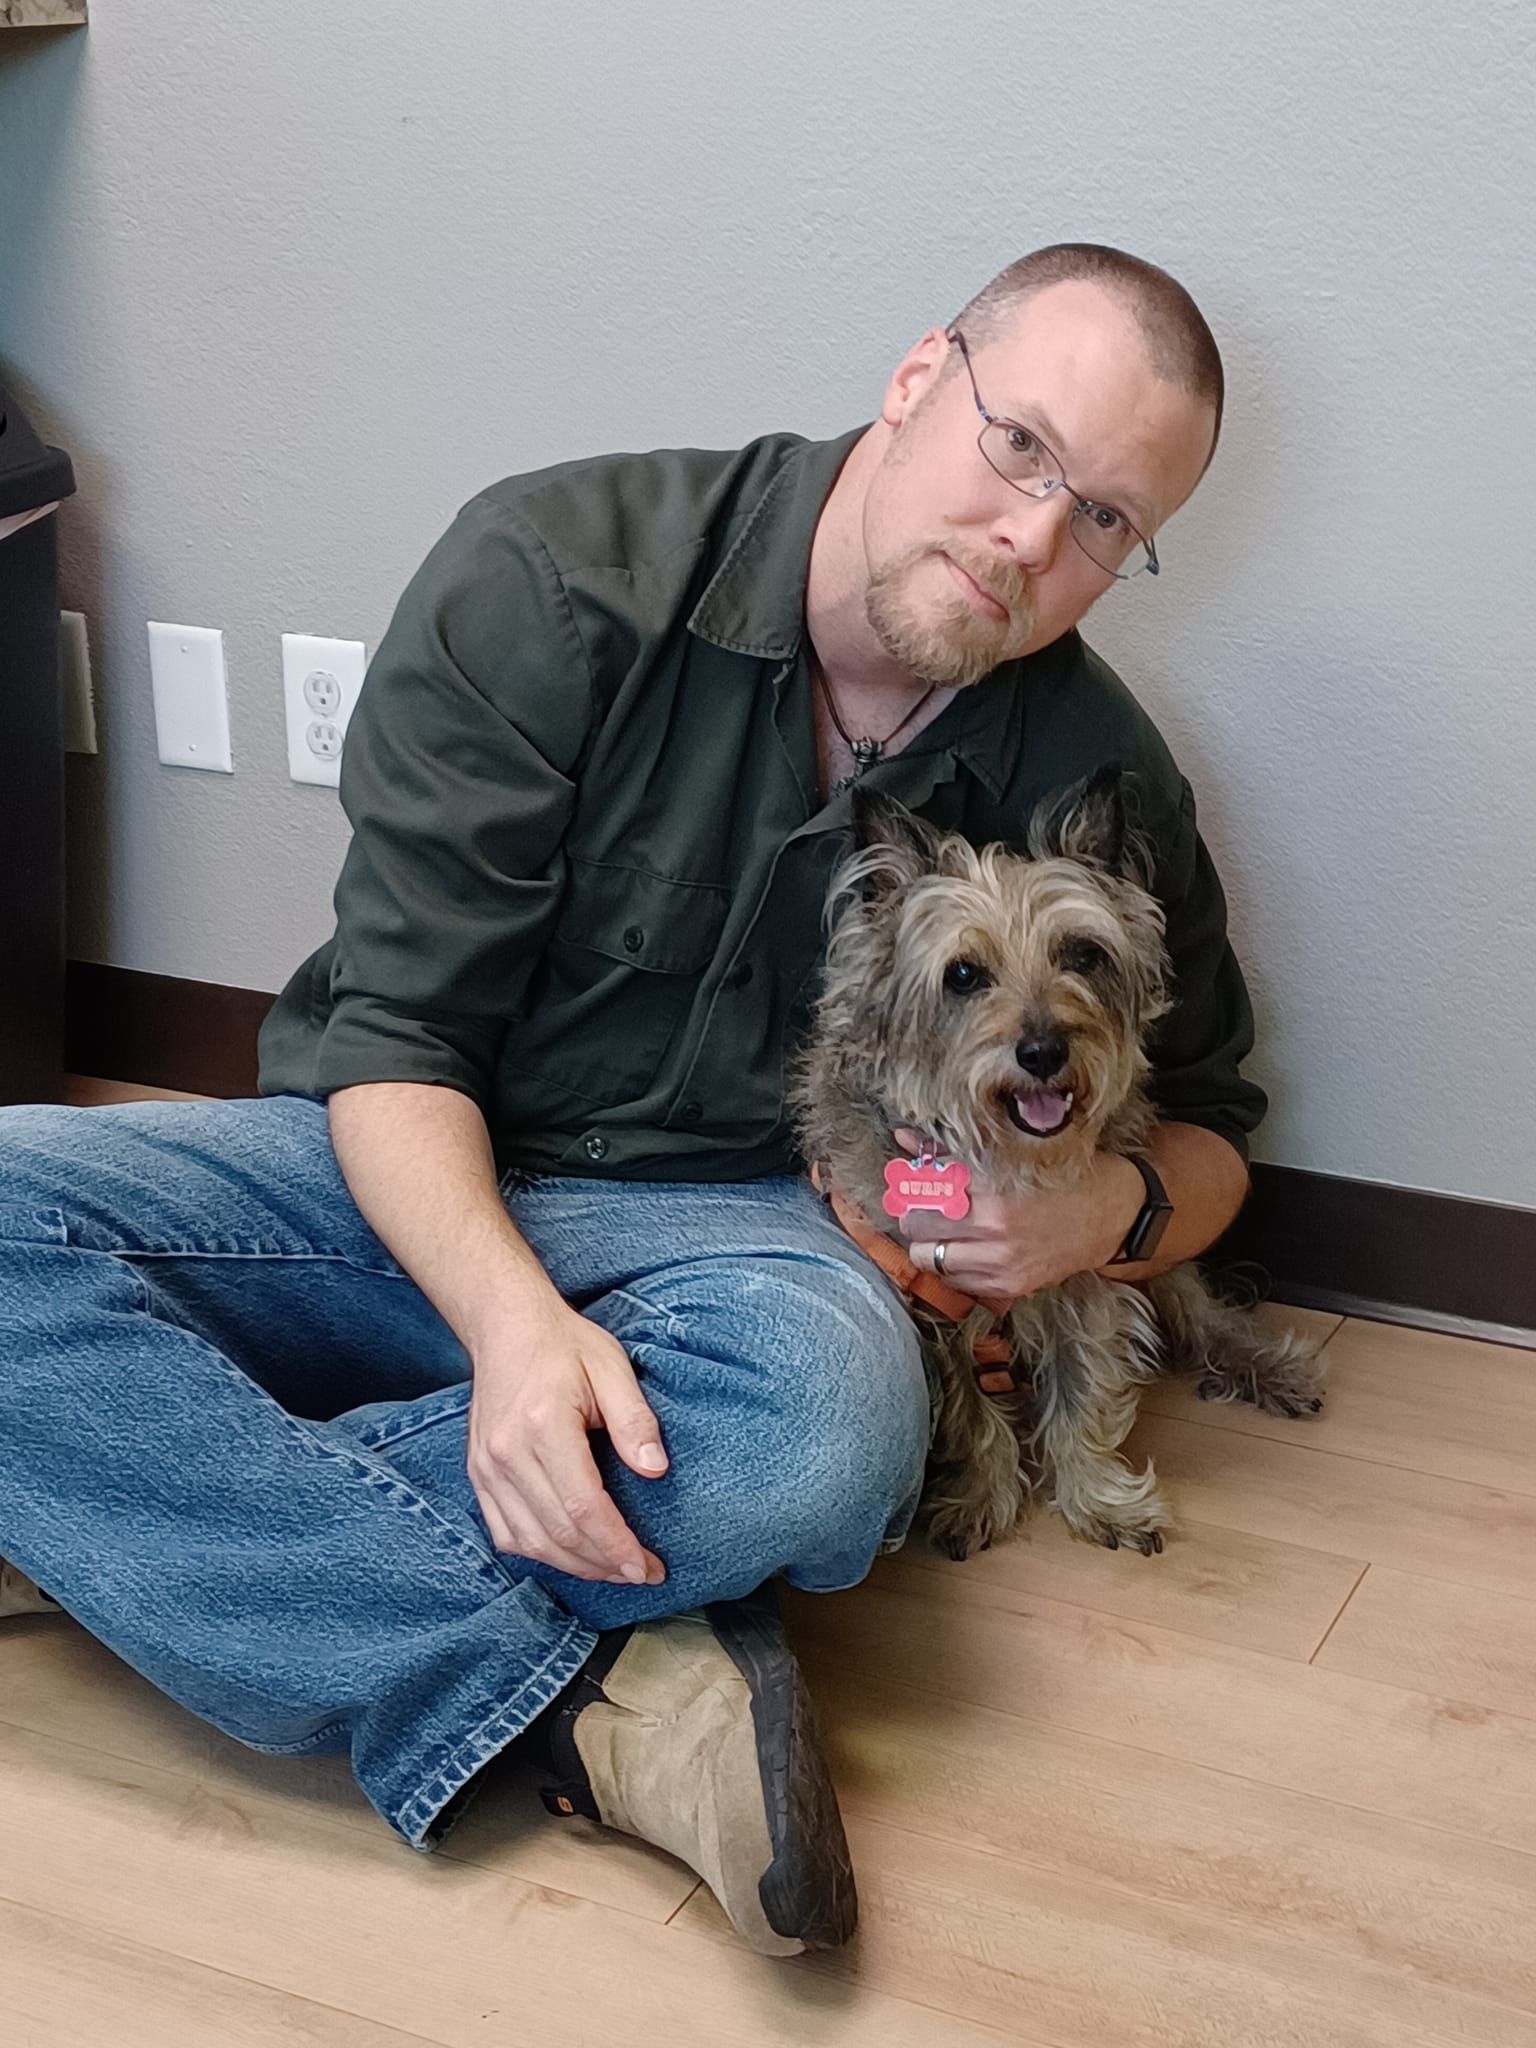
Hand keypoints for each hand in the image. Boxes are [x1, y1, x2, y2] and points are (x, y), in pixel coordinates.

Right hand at [467, 1297, 668, 1584]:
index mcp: (543, 1425)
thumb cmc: (565, 1344)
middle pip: (557, 1533)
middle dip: (604, 1564)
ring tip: (613, 1569)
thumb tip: (657, 1470)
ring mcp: (485, 1467)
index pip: (582, 1507)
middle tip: (641, 1574)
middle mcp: (506, 1453)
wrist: (506, 1326)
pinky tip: (570, 1554)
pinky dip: (539, 1553)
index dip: (616, 1546)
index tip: (647, 1567)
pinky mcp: (478, 1474)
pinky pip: (505, 1532)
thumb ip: (635, 1419)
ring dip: (574, 1566)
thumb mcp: (612, 1367)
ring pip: (529, 1542)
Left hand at [891, 1128, 1143, 1300]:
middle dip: (915, 1212)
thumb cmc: (1065, 1176)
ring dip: (927, 1243)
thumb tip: (903, 1139)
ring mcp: (1002, 1264)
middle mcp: (996, 1231)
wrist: (1115, 1216)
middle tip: (924, 1204)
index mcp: (995, 1190)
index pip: (926, 1188)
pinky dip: (950, 1266)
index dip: (913, 1181)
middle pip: (917, 1226)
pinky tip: (965, 1249)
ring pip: (928, 1259)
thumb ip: (952, 1150)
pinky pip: (955, 1282)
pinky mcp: (1010, 1287)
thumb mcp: (1012, 1153)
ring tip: (943, 1229)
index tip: (912, 1178)